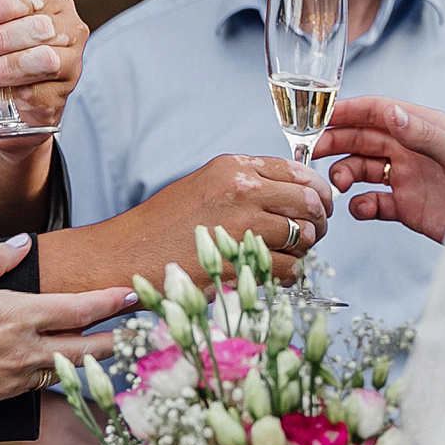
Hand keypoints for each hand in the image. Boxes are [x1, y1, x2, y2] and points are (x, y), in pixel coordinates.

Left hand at [0, 0, 87, 149]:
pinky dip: (10, 94)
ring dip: (5, 67)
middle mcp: (70, 31)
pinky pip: (38, 94)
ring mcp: (70, 65)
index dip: (5, 5)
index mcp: (54, 4)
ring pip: (44, 61)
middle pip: (41, 28)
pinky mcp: (61, 97)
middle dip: (1, 38)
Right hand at [0, 238, 131, 411]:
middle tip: (142, 331)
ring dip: (91, 360)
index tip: (134, 295)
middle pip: (89, 349)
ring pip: (68, 370)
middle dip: (120, 340)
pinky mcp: (2, 398)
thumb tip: (23, 243)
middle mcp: (24, 351)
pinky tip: (63, 367)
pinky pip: (41, 386)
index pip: (80, 310)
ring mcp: (15, 379)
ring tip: (110, 349)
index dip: (112, 303)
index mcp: (17, 315)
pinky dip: (58, 375)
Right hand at [39, 154, 336, 293]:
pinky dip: (288, 275)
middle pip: (308, 201)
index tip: (321, 205)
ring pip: (303, 235)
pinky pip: (288, 267)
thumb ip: (245, 186)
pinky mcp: (239, 259)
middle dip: (319, 221)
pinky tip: (275, 276)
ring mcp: (241, 224)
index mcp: (233, 168)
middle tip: (313, 235)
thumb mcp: (203, 188)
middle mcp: (241, 189)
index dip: (317, 191)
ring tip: (288, 258)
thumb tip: (289, 197)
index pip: (297, 172)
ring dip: (304, 250)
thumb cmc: (160, 227)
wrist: (124, 256)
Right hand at [316, 97, 444, 244]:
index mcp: (421, 127)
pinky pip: (372, 202)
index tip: (321, 116)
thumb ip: (422, 133)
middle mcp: (409, 149)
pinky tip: (361, 209)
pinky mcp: (404, 206)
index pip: (379, 111)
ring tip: (340, 186)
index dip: (349, 111)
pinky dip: (361, 205)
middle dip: (336, 143)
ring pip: (361, 170)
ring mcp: (405, 178)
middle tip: (314, 152)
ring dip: (345, 175)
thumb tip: (391, 113)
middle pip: (362, 139)